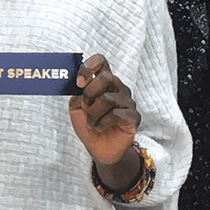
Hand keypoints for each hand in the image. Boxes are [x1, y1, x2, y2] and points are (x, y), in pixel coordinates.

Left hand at [67, 54, 141, 169]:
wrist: (99, 148)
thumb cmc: (89, 125)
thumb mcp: (75, 108)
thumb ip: (76, 94)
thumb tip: (79, 87)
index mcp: (104, 82)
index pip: (101, 61)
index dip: (88, 67)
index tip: (79, 83)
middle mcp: (118, 88)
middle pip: (105, 77)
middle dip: (89, 94)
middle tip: (85, 107)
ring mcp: (128, 102)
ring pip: (107, 99)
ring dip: (93, 114)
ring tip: (92, 122)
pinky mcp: (133, 117)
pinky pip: (115, 114)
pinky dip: (102, 123)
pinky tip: (101, 127)